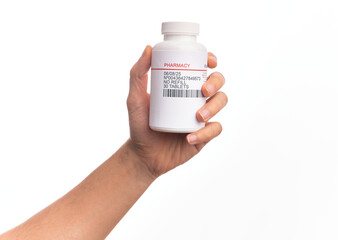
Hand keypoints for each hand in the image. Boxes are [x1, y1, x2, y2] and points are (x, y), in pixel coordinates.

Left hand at [127, 46, 226, 178]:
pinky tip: (189, 137)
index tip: (208, 61)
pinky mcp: (204, 135)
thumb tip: (148, 48)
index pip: (202, 68)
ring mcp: (201, 117)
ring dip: (214, 107)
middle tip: (203, 89)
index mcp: (183, 87)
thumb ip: (137, 74)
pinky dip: (205, 133)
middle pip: (217, 83)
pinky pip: (214, 130)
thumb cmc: (139, 125)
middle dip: (216, 82)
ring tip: (198, 116)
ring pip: (221, 103)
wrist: (143, 154)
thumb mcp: (135, 98)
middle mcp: (195, 99)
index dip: (210, 60)